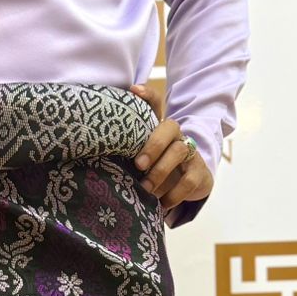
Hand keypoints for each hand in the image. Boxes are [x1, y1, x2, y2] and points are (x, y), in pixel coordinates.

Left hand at [129, 83, 213, 220]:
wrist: (189, 184)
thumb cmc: (156, 169)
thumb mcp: (139, 160)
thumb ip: (125, 152)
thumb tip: (96, 153)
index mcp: (158, 129)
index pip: (155, 104)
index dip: (147, 95)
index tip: (134, 90)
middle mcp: (176, 136)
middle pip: (169, 127)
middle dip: (152, 146)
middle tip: (138, 165)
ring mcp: (190, 152)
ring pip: (179, 152)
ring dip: (160, 171)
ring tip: (146, 189)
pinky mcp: (200, 172)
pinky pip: (189, 180)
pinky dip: (174, 194)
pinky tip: (162, 204)